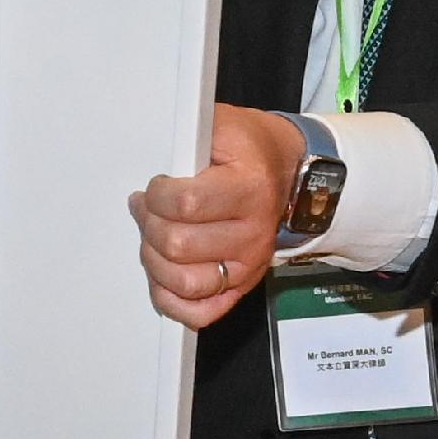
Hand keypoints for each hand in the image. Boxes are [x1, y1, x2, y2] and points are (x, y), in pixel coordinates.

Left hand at [128, 105, 304, 327]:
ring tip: (153, 237)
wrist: (289, 174)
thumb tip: (149, 146)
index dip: (157, 194)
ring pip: (184, 282)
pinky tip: (162, 276)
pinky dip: (173, 301)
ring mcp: (249, 265)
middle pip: (178, 245)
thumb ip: (187, 134)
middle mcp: (253, 234)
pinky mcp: (242, 286)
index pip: (187, 203)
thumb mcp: (222, 125)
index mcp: (250, 188)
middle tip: (148, 210)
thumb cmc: (246, 150)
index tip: (156, 185)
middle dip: (149, 224)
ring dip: (155, 260)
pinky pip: (201, 313)